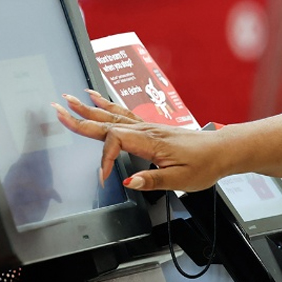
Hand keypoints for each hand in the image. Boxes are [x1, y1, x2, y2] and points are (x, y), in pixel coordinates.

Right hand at [52, 90, 228, 191]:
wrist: (222, 150)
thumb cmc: (205, 164)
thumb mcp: (180, 179)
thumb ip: (152, 180)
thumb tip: (129, 182)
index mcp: (151, 142)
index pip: (115, 142)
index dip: (103, 159)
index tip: (102, 177)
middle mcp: (146, 130)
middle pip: (106, 121)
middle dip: (80, 117)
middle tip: (58, 109)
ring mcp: (148, 126)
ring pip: (112, 115)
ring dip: (89, 108)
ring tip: (71, 100)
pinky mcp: (151, 128)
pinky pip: (123, 114)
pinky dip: (107, 105)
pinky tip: (98, 99)